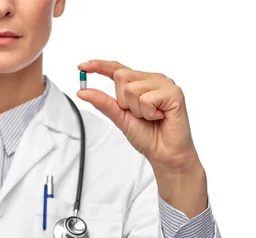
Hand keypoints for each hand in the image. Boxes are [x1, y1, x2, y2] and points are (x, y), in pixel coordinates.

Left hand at [77, 59, 197, 171]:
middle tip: (139, 114)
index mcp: (140, 82)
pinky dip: (149, 113)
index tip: (81, 67)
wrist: (164, 153)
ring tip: (151, 117)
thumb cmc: (147, 136)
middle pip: (121, 76)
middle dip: (123, 101)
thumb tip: (83, 92)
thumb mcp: (119, 117)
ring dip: (137, 110)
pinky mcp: (174, 93)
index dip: (99, 66)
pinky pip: (147, 98)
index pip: (117, 69)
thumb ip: (103, 102)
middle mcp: (152, 79)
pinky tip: (160, 117)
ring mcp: (165, 84)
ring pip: (132, 88)